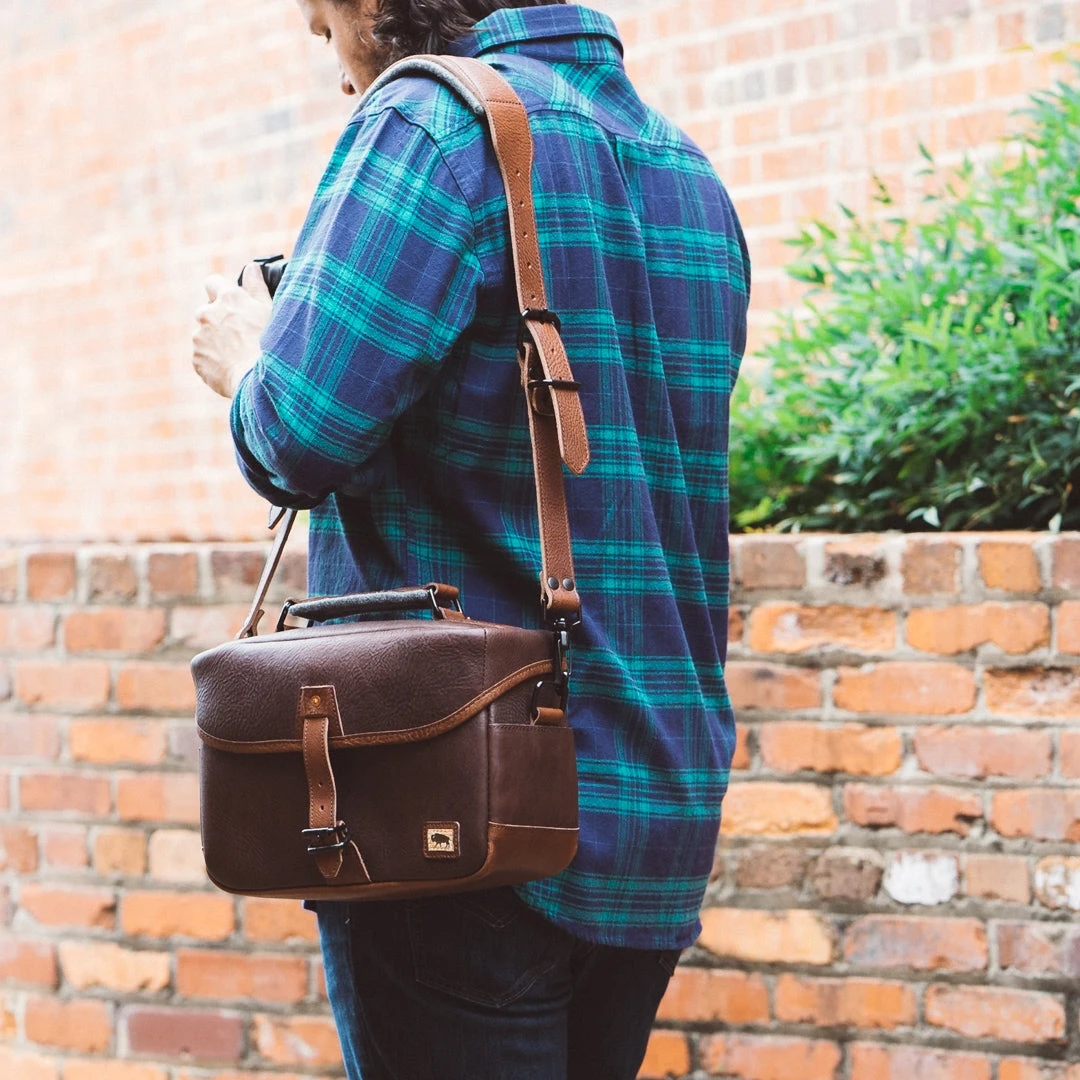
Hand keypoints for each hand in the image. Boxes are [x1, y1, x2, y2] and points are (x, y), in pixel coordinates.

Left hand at [193, 262, 272, 397]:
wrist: (259, 382)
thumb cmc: (270, 344)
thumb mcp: (269, 310)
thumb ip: (256, 287)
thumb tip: (251, 267)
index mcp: (227, 298)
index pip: (213, 283)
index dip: (221, 292)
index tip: (231, 303)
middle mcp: (208, 313)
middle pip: (207, 311)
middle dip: (218, 320)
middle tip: (238, 335)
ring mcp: (199, 337)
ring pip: (204, 336)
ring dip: (216, 342)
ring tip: (238, 356)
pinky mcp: (196, 359)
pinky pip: (203, 358)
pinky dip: (214, 362)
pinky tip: (231, 368)